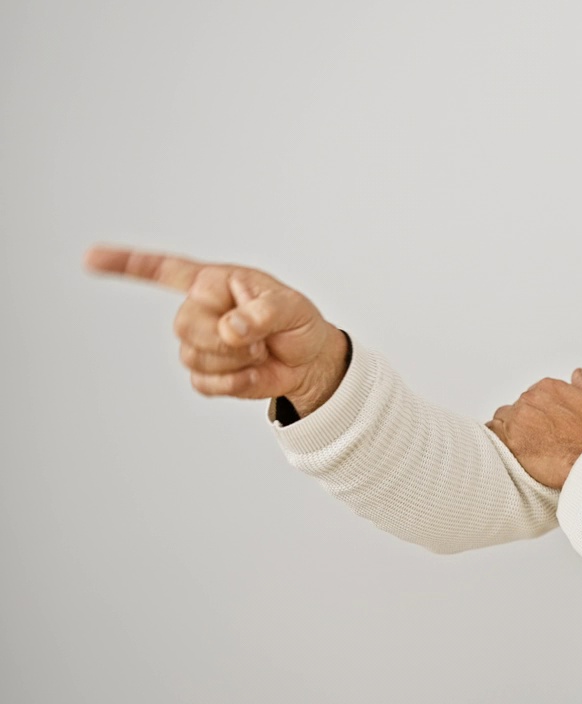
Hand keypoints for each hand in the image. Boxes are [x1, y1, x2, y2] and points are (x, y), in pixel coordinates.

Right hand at [83, 245, 348, 416]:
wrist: (309, 361)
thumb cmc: (298, 324)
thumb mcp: (291, 308)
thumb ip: (263, 313)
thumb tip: (231, 328)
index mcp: (215, 282)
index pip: (164, 270)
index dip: (125, 264)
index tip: (89, 258)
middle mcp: (200, 309)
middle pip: (183, 325)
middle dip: (224, 339)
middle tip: (259, 339)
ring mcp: (199, 343)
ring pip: (192, 357)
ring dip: (234, 362)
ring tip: (260, 352)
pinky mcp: (206, 374)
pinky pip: (203, 384)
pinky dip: (234, 384)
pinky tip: (253, 373)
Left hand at [486, 369, 581, 488]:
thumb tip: (578, 375)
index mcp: (550, 387)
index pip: (536, 394)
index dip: (541, 411)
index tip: (548, 424)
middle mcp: (531, 398)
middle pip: (520, 406)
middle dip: (527, 420)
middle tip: (539, 438)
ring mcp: (518, 418)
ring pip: (504, 418)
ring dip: (511, 429)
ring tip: (524, 445)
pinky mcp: (508, 439)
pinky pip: (492, 432)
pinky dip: (497, 437)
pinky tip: (507, 446)